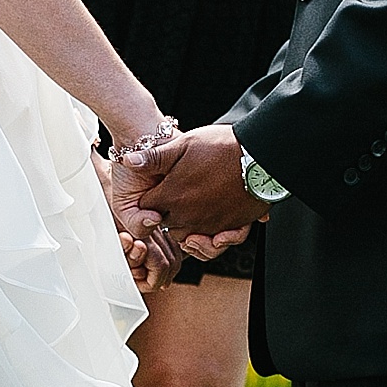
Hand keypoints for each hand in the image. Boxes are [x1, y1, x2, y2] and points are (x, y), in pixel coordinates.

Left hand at [113, 123, 269, 251]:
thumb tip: (127, 160)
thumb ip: (153, 157)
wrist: (260, 155)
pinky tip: (208, 219)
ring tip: (189, 210)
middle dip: (165, 215)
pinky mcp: (229, 227)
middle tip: (171, 199)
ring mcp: (209, 224)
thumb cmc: (221, 147)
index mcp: (171, 196)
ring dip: (185, 227)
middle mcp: (188, 215)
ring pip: (186, 236)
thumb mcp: (182, 145)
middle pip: (165, 225)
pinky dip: (208, 234)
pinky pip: (212, 241)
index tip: (155, 190)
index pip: (146, 208)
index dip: (148, 200)